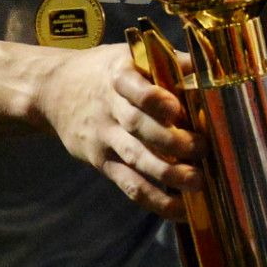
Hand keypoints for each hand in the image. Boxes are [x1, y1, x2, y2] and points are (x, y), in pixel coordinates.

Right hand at [35, 44, 202, 219]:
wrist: (54, 91)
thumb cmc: (107, 72)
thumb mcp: (131, 56)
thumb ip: (171, 61)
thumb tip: (213, 66)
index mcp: (120, 77)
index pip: (136, 90)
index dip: (156, 100)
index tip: (177, 109)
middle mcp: (110, 108)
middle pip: (138, 126)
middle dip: (172, 140)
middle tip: (203, 148)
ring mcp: (104, 138)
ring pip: (135, 158)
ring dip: (168, 173)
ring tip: (197, 182)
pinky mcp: (102, 163)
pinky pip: (129, 184)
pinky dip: (155, 199)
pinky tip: (180, 210)